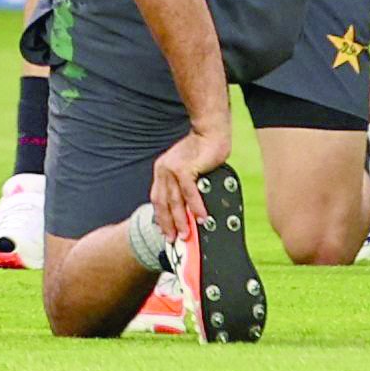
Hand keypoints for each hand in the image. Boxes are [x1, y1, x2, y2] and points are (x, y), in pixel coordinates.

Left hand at [149, 127, 228, 242]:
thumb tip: (189, 207)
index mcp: (162, 171)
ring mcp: (172, 169)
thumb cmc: (204, 149)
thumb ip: (185, 184)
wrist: (211, 132)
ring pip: (175, 200)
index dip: (162, 217)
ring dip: (182, 219)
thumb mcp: (189, 167)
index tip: (166, 231)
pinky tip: (202, 217)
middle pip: (163, 203)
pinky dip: (196, 206)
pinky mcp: (184, 168)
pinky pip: (189, 193)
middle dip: (169, 224)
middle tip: (175, 239)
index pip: (158, 199)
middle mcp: (163, 170)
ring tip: (188, 233)